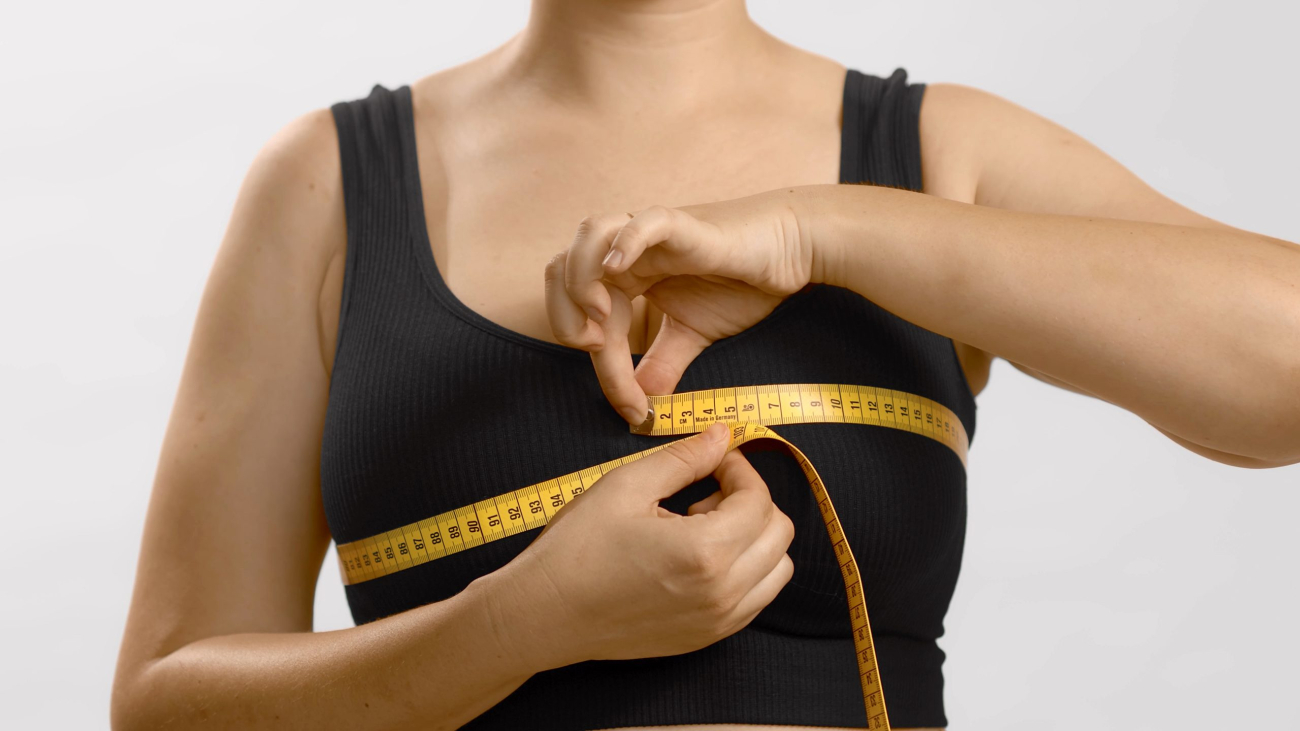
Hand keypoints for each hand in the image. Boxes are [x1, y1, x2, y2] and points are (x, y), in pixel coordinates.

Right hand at [488, 423, 794, 668]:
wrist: (543, 614)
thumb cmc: (576, 549)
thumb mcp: (626, 486)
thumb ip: (684, 458)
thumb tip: (721, 436)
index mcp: (705, 552)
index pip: (758, 499)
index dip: (739, 468)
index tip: (713, 458)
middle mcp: (723, 593)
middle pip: (779, 533)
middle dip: (752, 501)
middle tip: (707, 491)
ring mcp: (718, 622)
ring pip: (777, 569)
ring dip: (754, 538)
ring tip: (703, 527)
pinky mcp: (707, 637)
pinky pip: (755, 598)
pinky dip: (745, 569)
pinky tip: (699, 557)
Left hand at [545, 191, 816, 424]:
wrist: (790, 251)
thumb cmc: (741, 283)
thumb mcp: (692, 335)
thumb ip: (662, 365)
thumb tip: (642, 408)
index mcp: (623, 277)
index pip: (587, 320)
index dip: (602, 370)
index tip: (633, 408)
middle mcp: (626, 252)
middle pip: (561, 271)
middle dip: (565, 315)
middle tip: (597, 349)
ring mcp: (648, 233)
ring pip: (587, 236)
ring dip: (581, 279)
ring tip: (602, 315)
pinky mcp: (678, 222)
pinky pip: (640, 222)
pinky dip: (622, 243)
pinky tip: (617, 269)